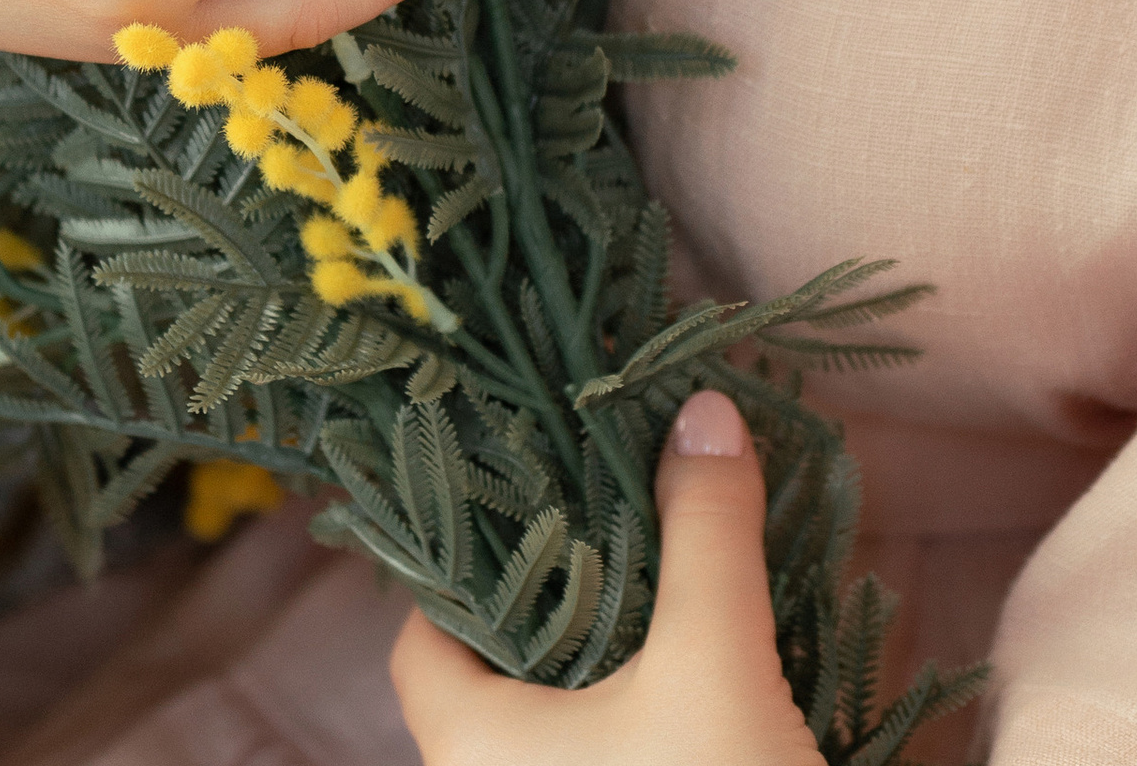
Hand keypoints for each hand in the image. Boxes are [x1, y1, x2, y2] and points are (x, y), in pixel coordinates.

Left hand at [391, 392, 823, 765]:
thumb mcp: (717, 662)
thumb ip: (705, 531)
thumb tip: (701, 406)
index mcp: (469, 747)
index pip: (420, 636)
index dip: (458, 557)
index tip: (527, 490)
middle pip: (493, 670)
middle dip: (554, 591)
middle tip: (610, 510)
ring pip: (556, 720)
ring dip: (608, 649)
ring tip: (665, 571)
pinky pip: (606, 758)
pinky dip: (639, 708)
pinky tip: (701, 664)